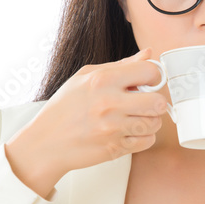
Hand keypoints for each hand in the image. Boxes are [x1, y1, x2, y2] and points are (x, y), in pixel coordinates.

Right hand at [4, 48, 166, 197]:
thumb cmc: (64, 108)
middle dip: (156, 102)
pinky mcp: (115, 148)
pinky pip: (147, 142)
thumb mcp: (85, 77)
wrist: (45, 143)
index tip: (148, 82)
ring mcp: (113, 128)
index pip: (150, 72)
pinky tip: (130, 132)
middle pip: (158, 101)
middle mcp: (109, 103)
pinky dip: (143, 137)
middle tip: (146, 103)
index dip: (154, 77)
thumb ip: (121, 65)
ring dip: (150, 121)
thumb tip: (148, 55)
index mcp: (102, 80)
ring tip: (136, 118)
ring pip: (155, 123)